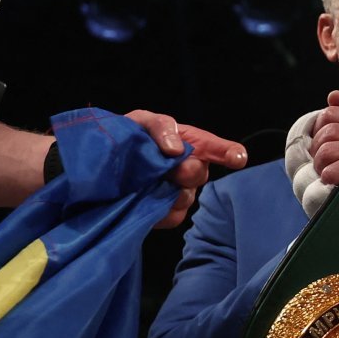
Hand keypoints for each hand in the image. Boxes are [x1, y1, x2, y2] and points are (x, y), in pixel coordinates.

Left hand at [123, 109, 247, 228]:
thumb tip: (175, 149)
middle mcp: (188, 170)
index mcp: (188, 144)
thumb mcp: (142, 121)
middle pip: (200, 173)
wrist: (101, 169)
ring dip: (172, 191)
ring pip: (188, 197)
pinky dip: (161, 209)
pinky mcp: (165, 214)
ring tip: (148, 184)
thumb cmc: (127, 139)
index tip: (238, 158)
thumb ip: (161, 126)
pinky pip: (173, 216)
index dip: (228, 152)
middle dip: (189, 171)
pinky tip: (145, 201)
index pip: (215, 148)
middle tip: (174, 170)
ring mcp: (178, 193)